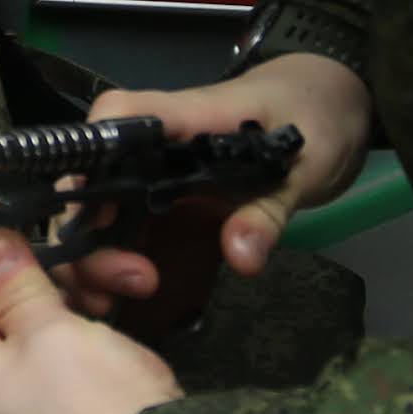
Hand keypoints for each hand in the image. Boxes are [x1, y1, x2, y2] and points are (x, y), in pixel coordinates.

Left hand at [0, 197, 184, 413]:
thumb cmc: (89, 402)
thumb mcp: (47, 329)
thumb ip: (9, 279)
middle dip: (33, 258)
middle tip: (65, 225)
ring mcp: (21, 390)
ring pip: (33, 310)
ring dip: (78, 279)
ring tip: (126, 271)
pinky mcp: (63, 393)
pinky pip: (63, 335)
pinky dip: (91, 310)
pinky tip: (132, 288)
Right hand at [43, 53, 376, 327]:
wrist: (326, 109)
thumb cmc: (313, 116)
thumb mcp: (305, 166)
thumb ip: (269, 210)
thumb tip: (240, 257)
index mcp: (183, 116)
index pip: (115, 120)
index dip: (88, 167)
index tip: (93, 229)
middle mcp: (154, 143)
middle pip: (90, 179)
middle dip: (86, 239)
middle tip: (117, 289)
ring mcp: (154, 174)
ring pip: (96, 211)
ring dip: (91, 259)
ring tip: (106, 304)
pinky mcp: (163, 201)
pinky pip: (122, 231)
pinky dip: (111, 264)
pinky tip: (114, 301)